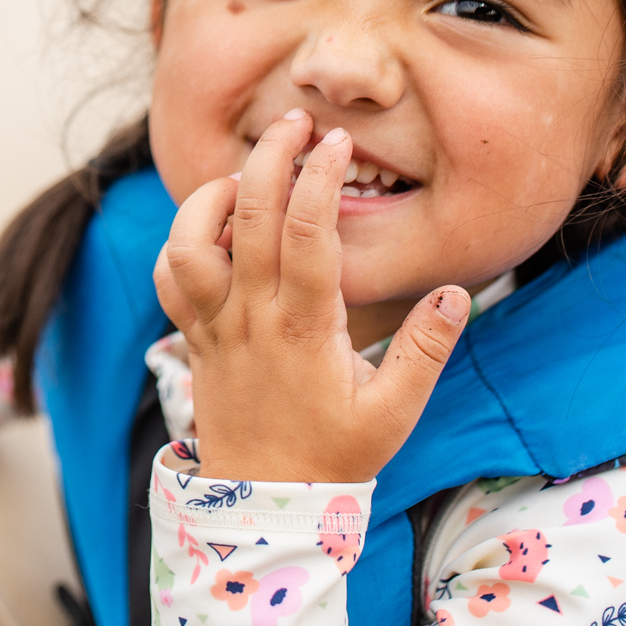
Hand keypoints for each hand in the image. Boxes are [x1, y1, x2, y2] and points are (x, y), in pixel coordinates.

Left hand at [154, 110, 467, 481]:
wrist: (267, 505)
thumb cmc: (336, 455)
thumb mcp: (395, 411)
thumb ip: (426, 350)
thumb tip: (456, 293)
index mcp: (304, 328)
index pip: (307, 232)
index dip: (319, 178)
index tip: (338, 143)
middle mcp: (252, 318)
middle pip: (249, 216)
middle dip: (270, 155)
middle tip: (296, 121)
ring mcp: (216, 327)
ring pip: (189, 243)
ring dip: (210, 196)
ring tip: (245, 173)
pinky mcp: (193, 338)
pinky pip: (169, 279)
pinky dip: (180, 241)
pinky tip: (211, 225)